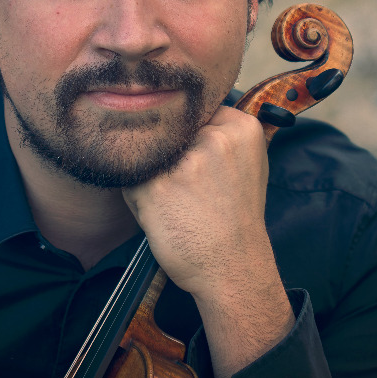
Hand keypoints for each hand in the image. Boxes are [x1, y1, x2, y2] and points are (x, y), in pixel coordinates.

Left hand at [122, 106, 294, 377]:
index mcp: (242, 127)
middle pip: (170, 127)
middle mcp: (215, 137)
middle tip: (182, 183)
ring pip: (147, 148)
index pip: (195, 109)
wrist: (232, 268)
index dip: (185, 134)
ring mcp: (185, 160)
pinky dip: (136, 193)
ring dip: (149, 171)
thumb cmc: (235, 217)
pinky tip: (157, 210)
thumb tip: (177, 111)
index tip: (188, 156)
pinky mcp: (156, 185)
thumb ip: (219, 133)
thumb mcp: (245, 163)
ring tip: (171, 198)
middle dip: (167, 151)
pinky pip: (131, 175)